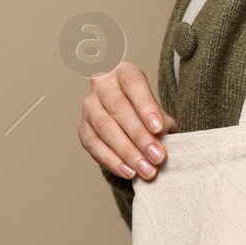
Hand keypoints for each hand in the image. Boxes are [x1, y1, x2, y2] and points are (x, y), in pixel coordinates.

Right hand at [79, 61, 177, 180]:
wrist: (128, 119)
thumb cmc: (146, 113)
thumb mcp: (158, 111)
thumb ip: (162, 122)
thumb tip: (162, 137)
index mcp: (124, 72)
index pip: (133, 84)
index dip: (146, 106)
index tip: (159, 129)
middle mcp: (102, 85)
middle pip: (118, 108)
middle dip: (139, 136)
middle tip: (157, 157)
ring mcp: (89, 106)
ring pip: (105, 128)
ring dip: (127, 152)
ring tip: (145, 169)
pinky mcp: (82, 128)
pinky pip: (94, 145)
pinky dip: (112, 161)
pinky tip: (128, 171)